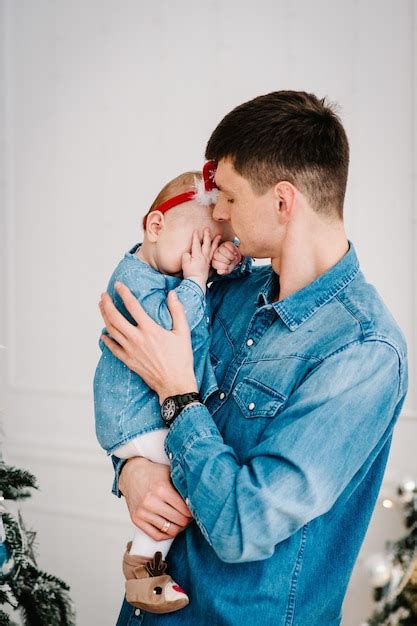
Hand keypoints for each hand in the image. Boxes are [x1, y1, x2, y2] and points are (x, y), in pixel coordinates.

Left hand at [99, 284, 197, 401]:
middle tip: (103, 295)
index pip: (132, 305)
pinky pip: (112, 348)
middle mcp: (136, 339)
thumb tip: (172, 294)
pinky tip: (103, 334)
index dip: (123, 293)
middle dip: (106, 304)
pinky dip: (106, 339)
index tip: (118, 285)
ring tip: (101, 308)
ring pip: (111, 330)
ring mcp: (130, 350)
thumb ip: (177, 311)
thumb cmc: (181, 359)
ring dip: (104, 317)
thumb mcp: (183, 333)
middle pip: (115, 317)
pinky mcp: (128, 361)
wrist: (175, 384)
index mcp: (150, 329)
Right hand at [119, 457, 192, 539]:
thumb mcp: (169, 472)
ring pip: (169, 530)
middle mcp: (151, 502)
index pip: (184, 509)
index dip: (192, 512)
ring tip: (182, 522)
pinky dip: (166, 535)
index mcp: (161, 489)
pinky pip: (156, 535)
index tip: (195, 510)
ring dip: (179, 528)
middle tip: (190, 517)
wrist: (130, 473)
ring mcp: (142, 512)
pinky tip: (171, 528)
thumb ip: (181, 484)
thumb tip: (198, 497)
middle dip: (187, 520)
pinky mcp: (136, 519)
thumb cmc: (153, 472)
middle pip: (178, 520)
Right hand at [182, 228, 220, 290]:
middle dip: (206, 236)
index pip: (196, 244)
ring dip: (215, 242)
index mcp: (197, 255)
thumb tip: (188, 252)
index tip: (196, 231)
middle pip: (206, 244)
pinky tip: (217, 247)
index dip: (196, 237)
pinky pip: (214, 254)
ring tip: (218, 236)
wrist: (196, 281)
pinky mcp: (209, 264)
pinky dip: (216, 250)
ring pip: (212, 248)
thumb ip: (186, 256)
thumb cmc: (190, 273)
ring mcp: (207, 260)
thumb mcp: (184, 263)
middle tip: (207, 229)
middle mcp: (203, 256)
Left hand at [212, 241, 241, 274]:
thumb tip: (219, 271)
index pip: (215, 263)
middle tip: (231, 262)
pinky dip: (232, 250)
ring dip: (229, 255)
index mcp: (215, 261)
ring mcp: (220, 248)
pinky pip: (227, 245)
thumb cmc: (231, 264)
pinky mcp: (226, 243)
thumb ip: (223, 271)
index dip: (222, 266)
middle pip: (217, 256)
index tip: (227, 267)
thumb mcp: (228, 270)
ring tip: (234, 258)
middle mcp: (216, 254)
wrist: (236, 258)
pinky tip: (234, 253)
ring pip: (222, 250)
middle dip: (226, 260)